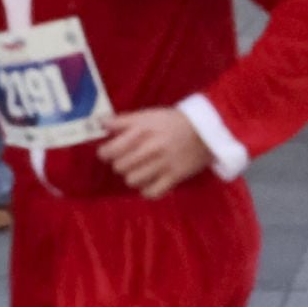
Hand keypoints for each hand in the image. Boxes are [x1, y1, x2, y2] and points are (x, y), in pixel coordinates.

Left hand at [98, 108, 212, 198]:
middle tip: (128, 160)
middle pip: (119, 167)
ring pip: (132, 180)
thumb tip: (100, 124)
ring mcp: (163, 164)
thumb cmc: (174, 121)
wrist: (207, 131)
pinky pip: (151, 192)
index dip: (105, 153)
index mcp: (143, 130)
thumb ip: (123, 120)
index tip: (108, 153)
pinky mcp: (174, 177)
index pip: (111, 149)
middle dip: (120, 164)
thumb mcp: (148, 114)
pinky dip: (147, 190)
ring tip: (139, 171)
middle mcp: (151, 147)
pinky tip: (150, 182)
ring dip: (132, 177)